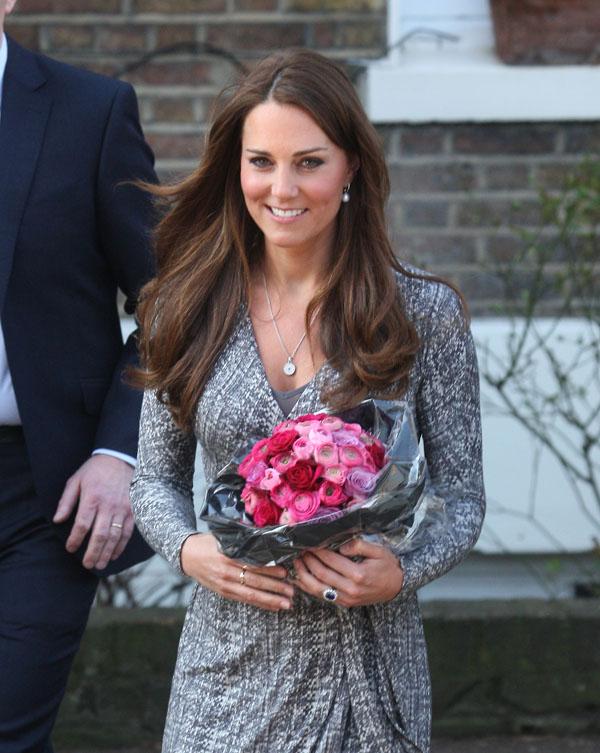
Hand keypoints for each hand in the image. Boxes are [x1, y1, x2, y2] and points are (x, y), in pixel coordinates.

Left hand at [53, 454, 134, 569]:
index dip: (75, 539)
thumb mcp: (76, 481)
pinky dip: (121, 545)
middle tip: (87, 565)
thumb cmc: (95, 471)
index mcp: (92, 498)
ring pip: (114, 537)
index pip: (82, 525)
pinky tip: (115, 554)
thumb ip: (66, 501)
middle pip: (100, 535)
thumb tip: (57, 520)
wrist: (120, 458)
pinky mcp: (133, 510)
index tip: (70, 548)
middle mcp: (108, 506)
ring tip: (100, 564)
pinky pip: (127, 532)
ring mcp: (122, 509)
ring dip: (107, 553)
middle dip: (92, 553)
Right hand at [180, 533, 293, 612]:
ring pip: (251, 595)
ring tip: (287, 603)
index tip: (285, 572)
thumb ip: (244, 538)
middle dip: (275, 588)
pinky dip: (260, 604)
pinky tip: (273, 606)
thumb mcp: (224, 536)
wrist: (187, 555)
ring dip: (270, 600)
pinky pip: (245, 600)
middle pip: (254, 582)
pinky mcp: (224, 592)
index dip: (269, 570)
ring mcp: (224, 584)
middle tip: (292, 591)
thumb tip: (267, 536)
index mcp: (227, 555)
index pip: (252, 564)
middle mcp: (226, 572)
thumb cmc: (209, 542)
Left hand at [294, 538, 403, 606]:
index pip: (331, 561)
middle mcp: (351, 589)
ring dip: (303, 575)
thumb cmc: (387, 566)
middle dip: (308, 561)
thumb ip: (359, 545)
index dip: (317, 551)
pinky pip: (322, 596)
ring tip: (296, 563)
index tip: (308, 543)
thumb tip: (340, 545)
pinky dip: (309, 588)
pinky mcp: (344, 603)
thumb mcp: (378, 551)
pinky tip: (301, 578)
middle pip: (321, 575)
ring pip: (317, 589)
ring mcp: (346, 599)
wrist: (397, 586)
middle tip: (299, 550)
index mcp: (358, 574)